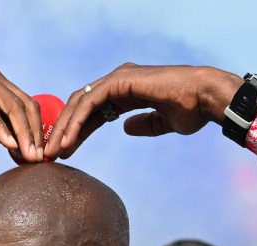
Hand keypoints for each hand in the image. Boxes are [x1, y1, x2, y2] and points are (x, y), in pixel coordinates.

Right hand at [0, 63, 43, 161]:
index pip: (25, 107)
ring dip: (23, 133)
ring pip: (11, 106)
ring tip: (29, 155)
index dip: (36, 131)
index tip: (40, 156)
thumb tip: (15, 144)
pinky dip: (0, 127)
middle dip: (35, 134)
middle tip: (40, 159)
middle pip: (25, 105)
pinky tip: (9, 144)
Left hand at [44, 63, 243, 158]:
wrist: (206, 98)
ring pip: (80, 104)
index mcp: (126, 91)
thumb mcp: (163, 123)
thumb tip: (125, 128)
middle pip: (80, 107)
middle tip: (50, 154)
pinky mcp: (120, 80)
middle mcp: (118, 81)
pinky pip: (90, 103)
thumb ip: (143, 124)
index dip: (77, 132)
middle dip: (63, 131)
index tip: (65, 152)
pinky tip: (68, 141)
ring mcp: (117, 78)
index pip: (91, 112)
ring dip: (64, 128)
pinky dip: (77, 122)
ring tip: (54, 152)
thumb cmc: (191, 110)